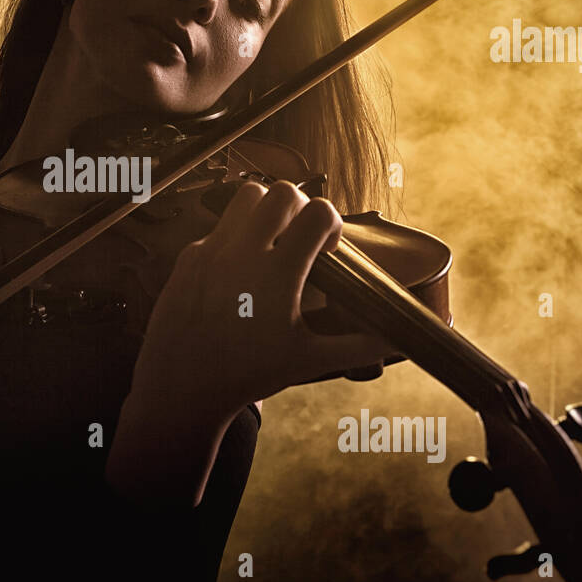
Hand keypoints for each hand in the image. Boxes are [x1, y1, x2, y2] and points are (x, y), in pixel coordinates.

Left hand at [130, 180, 400, 423]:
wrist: (183, 388)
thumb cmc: (248, 374)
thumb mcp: (308, 361)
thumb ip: (358, 346)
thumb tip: (398, 340)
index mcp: (277, 275)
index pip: (319, 214)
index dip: (333, 224)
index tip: (330, 248)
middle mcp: (242, 255)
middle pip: (282, 192)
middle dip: (301, 207)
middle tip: (302, 238)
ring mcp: (211, 251)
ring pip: (246, 196)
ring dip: (266, 209)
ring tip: (274, 242)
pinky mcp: (188, 257)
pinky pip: (219, 227)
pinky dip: (236, 237)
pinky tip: (240, 270)